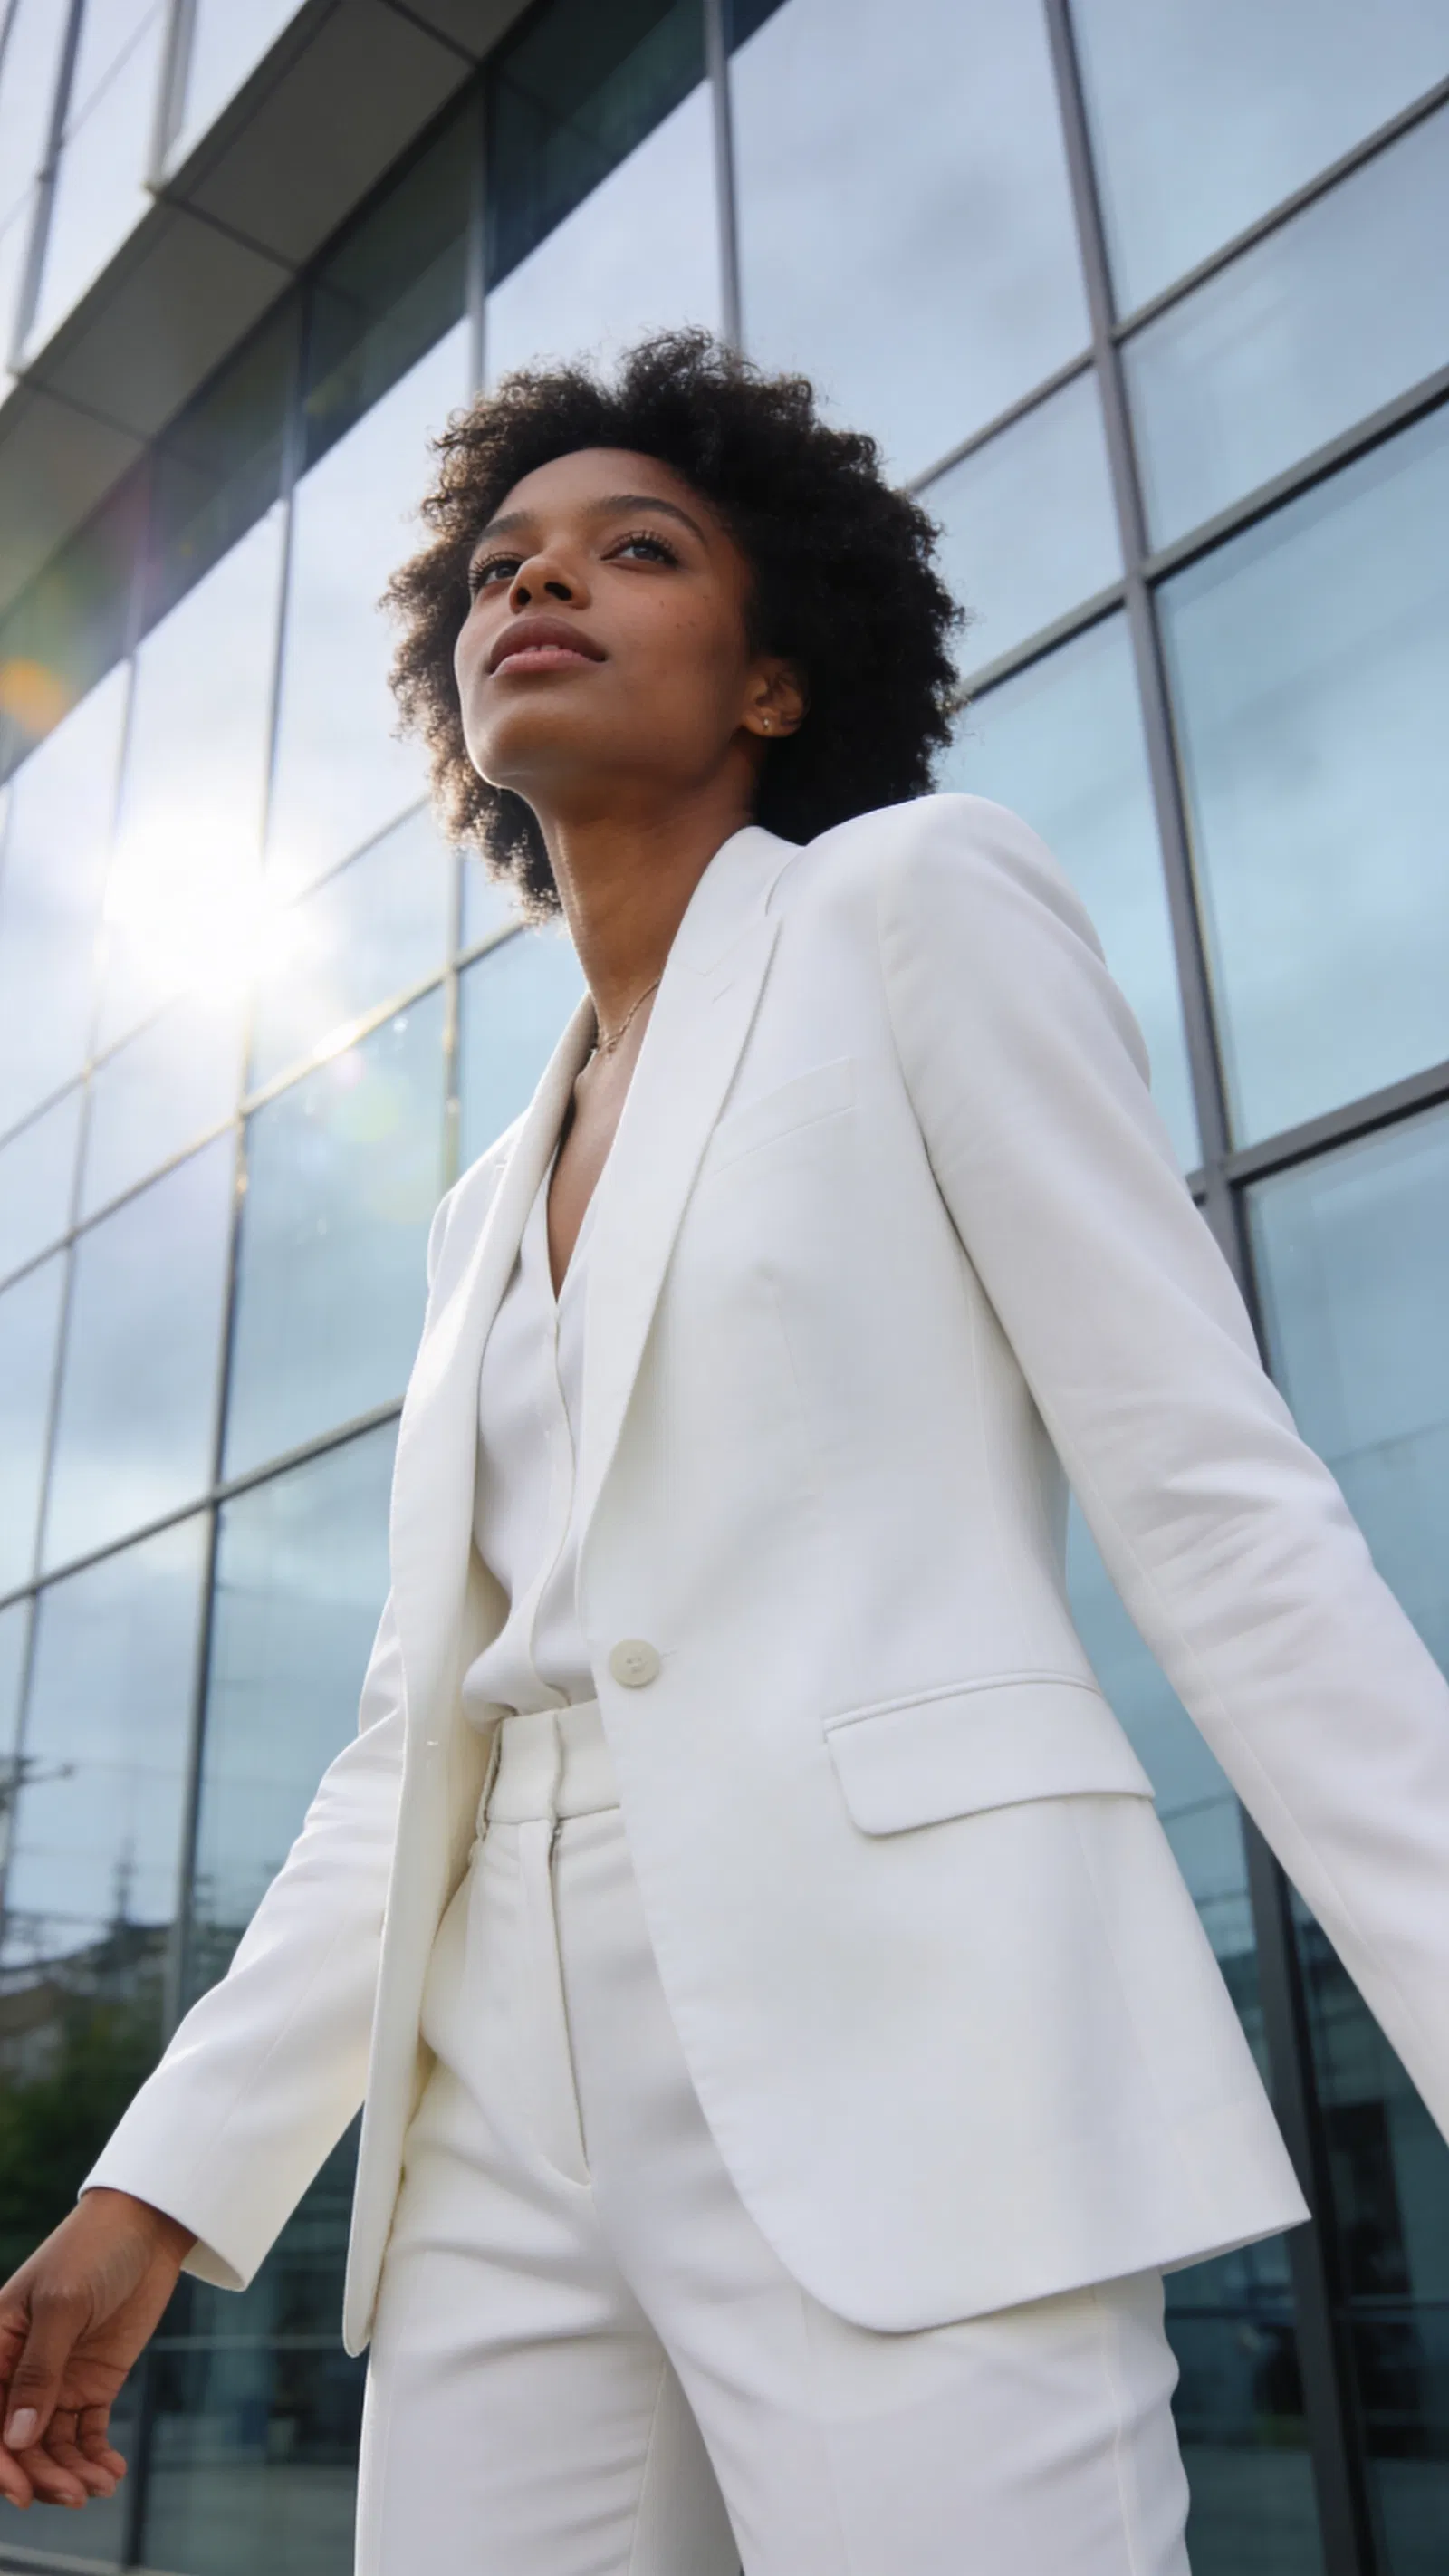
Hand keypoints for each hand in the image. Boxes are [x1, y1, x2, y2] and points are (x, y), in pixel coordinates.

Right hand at [0, 2189, 194, 2510]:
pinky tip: (112, 2472)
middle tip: (74, 2496)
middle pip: (19, 2440)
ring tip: (100, 2486)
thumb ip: (39, 2371)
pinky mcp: (93, 2383)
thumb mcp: (62, 2305)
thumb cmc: (93, 2250)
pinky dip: (96, 2457)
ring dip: (71, 2472)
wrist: (148, 2226)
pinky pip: (87, 2433)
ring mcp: (58, 2379)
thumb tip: (16, 2438)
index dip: (0, 2461)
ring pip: (52, 2445)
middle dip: (41, 2474)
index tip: (23, 2493)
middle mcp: (21, 2370)